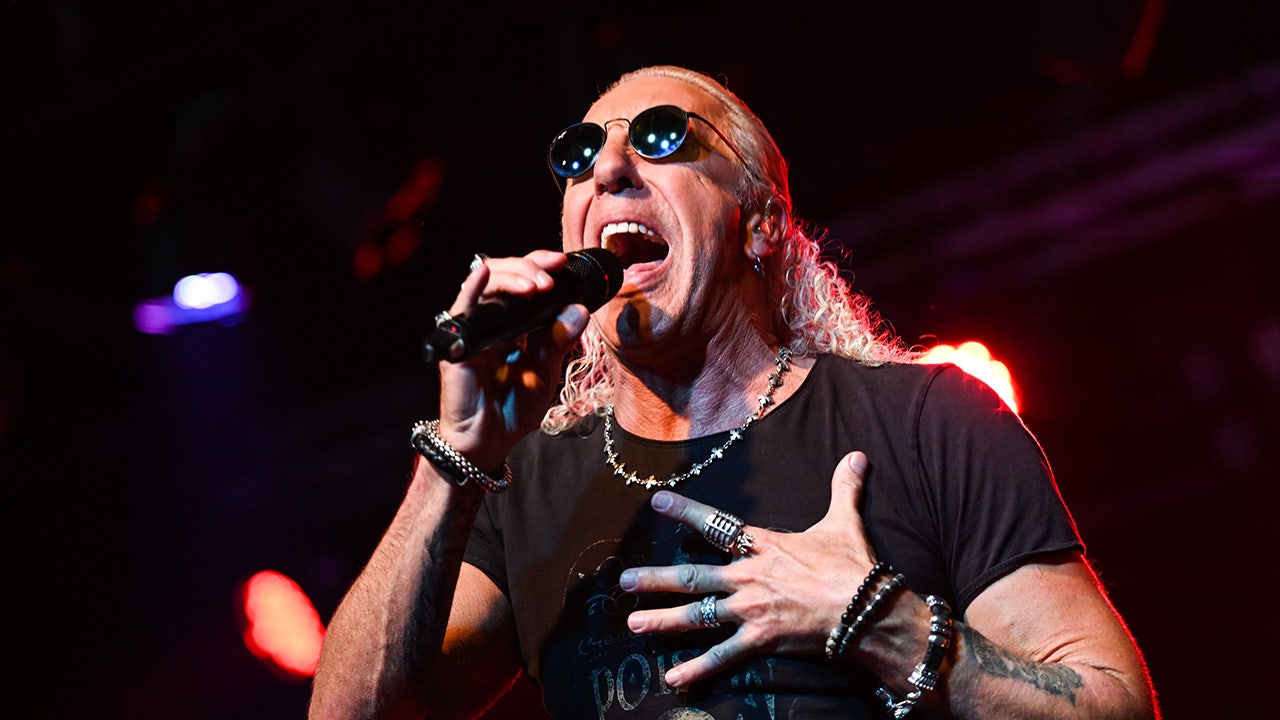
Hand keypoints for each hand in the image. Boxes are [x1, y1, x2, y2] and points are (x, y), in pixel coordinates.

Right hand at [436, 250, 589, 469]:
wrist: (489, 442)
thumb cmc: (513, 408)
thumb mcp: (546, 372)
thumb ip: (559, 341)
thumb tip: (579, 309)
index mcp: (513, 322)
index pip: (523, 280)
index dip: (539, 265)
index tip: (563, 262)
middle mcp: (490, 319)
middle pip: (504, 274)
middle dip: (529, 268)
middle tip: (552, 277)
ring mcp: (472, 328)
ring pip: (485, 285)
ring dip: (512, 278)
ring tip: (537, 286)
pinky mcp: (457, 344)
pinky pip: (461, 310)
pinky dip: (472, 289)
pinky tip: (483, 274)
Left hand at [617, 451, 880, 687]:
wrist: (869, 609)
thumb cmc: (854, 566)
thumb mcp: (845, 522)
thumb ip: (843, 489)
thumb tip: (857, 456)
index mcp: (764, 545)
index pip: (718, 524)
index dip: (686, 512)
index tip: (657, 502)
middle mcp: (749, 576)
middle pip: (693, 576)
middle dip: (656, 579)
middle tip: (624, 581)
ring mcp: (751, 609)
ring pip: (698, 614)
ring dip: (664, 620)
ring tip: (634, 623)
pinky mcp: (761, 639)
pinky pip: (723, 655)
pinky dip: (698, 667)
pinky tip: (673, 676)